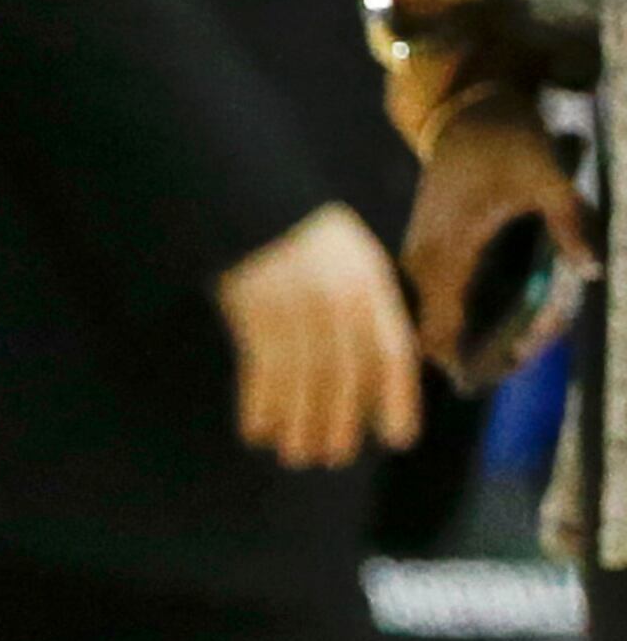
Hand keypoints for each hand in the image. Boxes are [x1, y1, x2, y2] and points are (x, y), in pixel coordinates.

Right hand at [214, 198, 423, 469]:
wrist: (243, 184)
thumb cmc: (294, 227)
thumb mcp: (345, 251)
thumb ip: (361, 301)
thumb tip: (371, 365)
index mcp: (368, 280)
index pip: (392, 350)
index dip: (397, 398)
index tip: (397, 438)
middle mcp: (337, 294)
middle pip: (346, 375)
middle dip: (339, 422)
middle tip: (331, 456)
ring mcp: (293, 300)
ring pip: (304, 380)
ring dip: (299, 424)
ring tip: (294, 453)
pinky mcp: (252, 305)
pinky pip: (261, 369)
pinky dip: (260, 405)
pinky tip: (256, 429)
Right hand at [403, 96, 595, 376]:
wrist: (468, 109)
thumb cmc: (509, 141)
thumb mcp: (549, 174)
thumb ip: (572, 220)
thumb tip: (593, 269)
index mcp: (448, 246)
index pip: (436, 326)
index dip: (461, 362)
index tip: (493, 377)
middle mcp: (424, 256)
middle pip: (425, 331)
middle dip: (465, 357)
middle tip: (506, 367)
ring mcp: (418, 251)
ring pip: (422, 315)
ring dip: (458, 338)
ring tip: (503, 351)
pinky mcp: (424, 245)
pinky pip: (427, 296)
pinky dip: (452, 316)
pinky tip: (487, 321)